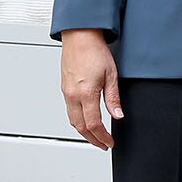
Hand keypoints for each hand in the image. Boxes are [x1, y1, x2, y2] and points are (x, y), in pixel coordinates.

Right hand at [59, 29, 121, 149]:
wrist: (79, 36)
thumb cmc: (95, 51)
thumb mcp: (111, 74)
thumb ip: (113, 98)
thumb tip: (117, 115)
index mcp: (86, 93)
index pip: (94, 124)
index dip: (103, 137)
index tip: (110, 142)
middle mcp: (73, 96)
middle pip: (81, 127)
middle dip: (93, 139)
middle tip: (103, 145)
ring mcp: (66, 93)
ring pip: (73, 121)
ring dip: (84, 132)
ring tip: (96, 137)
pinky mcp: (64, 89)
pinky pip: (69, 111)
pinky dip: (78, 121)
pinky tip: (85, 121)